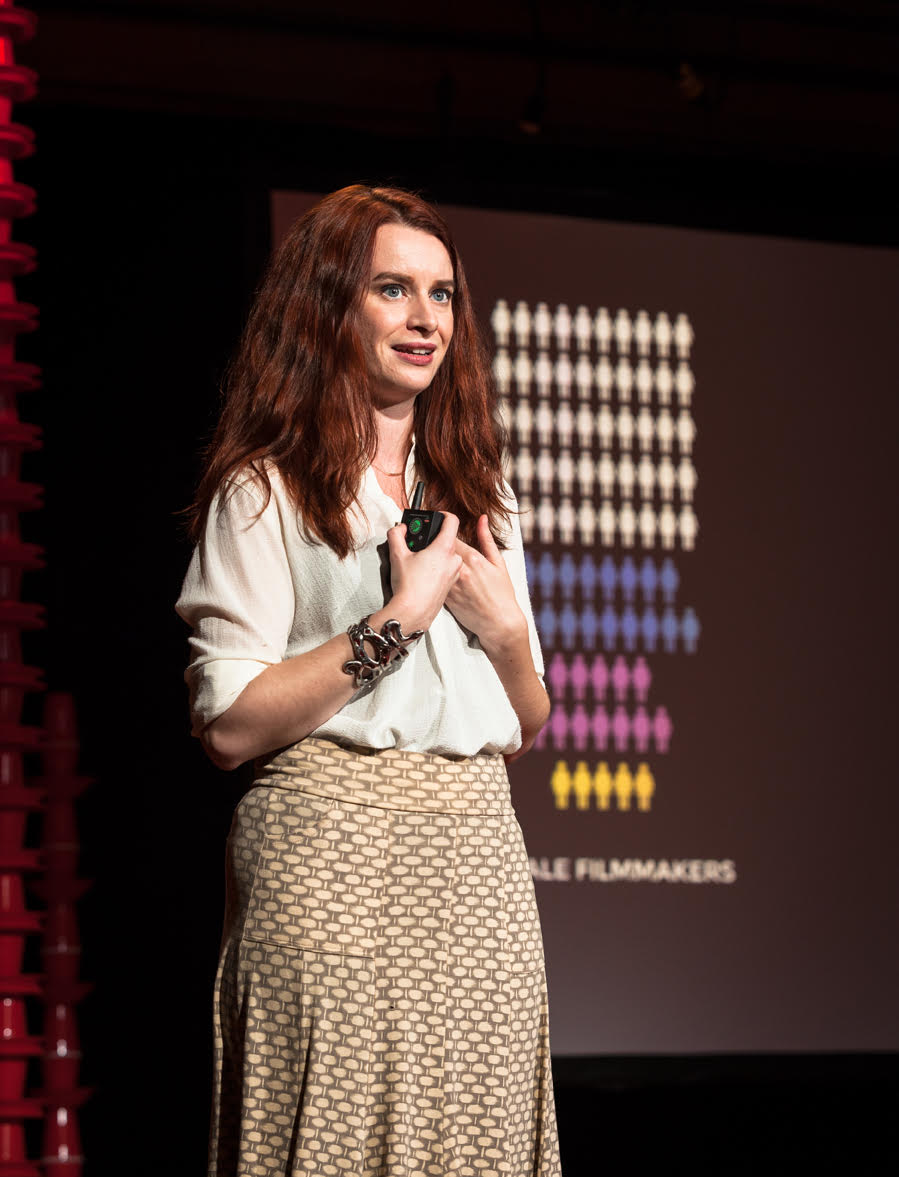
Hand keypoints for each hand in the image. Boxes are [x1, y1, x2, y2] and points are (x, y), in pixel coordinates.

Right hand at [385, 512, 462, 632]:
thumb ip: (396, 535)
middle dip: (433, 538)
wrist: (413, 613)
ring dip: (435, 553)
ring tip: (418, 560)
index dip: (443, 514)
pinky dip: (437, 566)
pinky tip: (423, 574)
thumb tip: (399, 529)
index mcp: (444, 548)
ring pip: (448, 555)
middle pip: (448, 539)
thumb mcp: (397, 555)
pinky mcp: (452, 585)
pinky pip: (447, 568)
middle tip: (418, 543)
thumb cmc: (408, 586)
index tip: (436, 516)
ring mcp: (455, 573)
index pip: (452, 521)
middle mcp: (454, 560)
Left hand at [445, 515, 525, 652]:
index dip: (445, 530)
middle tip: (433, 540)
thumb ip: (486, 539)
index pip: (451, 536)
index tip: (442, 527)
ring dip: (432, 560)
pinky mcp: (446, 598)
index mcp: (473, 559)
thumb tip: (482, 519)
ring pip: (434, 565)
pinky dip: (433, 577)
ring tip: (432, 558)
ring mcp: (451, 585)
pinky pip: (435, 582)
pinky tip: (435, 576)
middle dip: (436, 544)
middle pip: (439, 550)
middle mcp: (460, 571)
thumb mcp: (498, 563)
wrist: (498, 622)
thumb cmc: (501, 594)